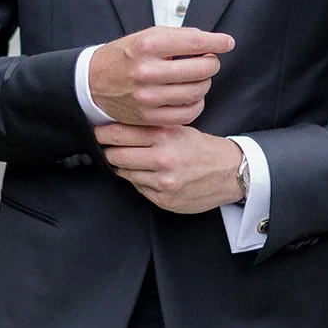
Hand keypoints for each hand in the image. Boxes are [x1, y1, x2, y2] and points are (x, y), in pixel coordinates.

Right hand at [88, 27, 233, 127]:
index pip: (195, 43)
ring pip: (196, 92)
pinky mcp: (148, 116)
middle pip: (200, 70)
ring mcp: (147, 97)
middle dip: (211, 64)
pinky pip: (186, 113)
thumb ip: (179, 37)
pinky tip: (192, 96)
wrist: (93, 82)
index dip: (217, 43)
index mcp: (147, 45)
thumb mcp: (146, 36)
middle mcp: (147, 71)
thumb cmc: (125, 56)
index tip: (227, 43)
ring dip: (204, 84)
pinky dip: (196, 104)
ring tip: (198, 78)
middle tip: (209, 62)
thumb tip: (212, 41)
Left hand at [96, 124, 244, 212]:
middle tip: (108, 147)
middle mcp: (163, 158)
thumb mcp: (179, 129)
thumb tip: (116, 128)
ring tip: (133, 160)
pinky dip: (139, 180)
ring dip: (124, 167)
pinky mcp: (164, 199)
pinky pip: (138, 188)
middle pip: (116, 155)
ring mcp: (163, 182)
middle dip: (109, 151)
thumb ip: (150, 130)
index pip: (120, 134)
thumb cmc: (202, 148)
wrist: (230, 172)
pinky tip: (149, 174)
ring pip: (125, 173)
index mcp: (165, 136)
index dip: (104, 133)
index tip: (98, 132)